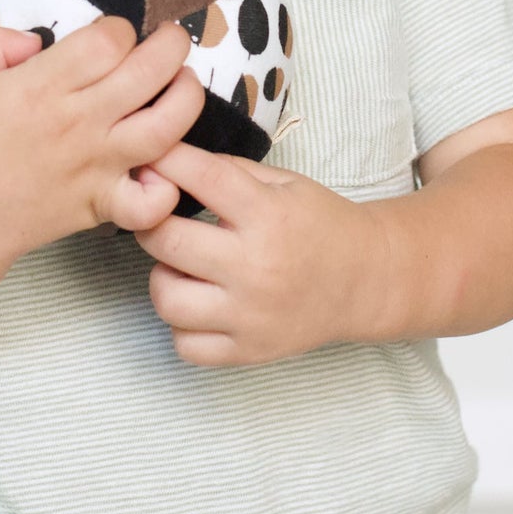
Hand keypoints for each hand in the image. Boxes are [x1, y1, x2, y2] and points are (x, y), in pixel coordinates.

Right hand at [0, 16, 206, 280]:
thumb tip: (37, 38)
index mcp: (41, 86)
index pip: (107, 41)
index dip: (119, 28)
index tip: (111, 34)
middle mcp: (77, 122)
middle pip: (148, 72)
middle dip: (171, 44)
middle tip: (170, 39)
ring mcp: (96, 165)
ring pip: (166, 128)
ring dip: (187, 98)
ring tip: (183, 82)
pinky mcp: (103, 203)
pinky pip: (150, 201)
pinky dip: (167, 184)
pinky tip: (164, 163)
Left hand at [133, 141, 390, 366]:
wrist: (366, 281)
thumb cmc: (319, 224)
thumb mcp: (283, 183)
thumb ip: (227, 171)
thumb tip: (166, 164)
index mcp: (268, 215)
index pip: (201, 177)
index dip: (164, 162)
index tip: (147, 161)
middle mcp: (256, 267)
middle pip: (167, 241)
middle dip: (151, 222)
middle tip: (158, 218)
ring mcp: (251, 316)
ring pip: (166, 298)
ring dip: (163, 276)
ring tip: (180, 265)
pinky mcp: (249, 351)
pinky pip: (185, 344)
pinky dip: (181, 323)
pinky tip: (198, 302)